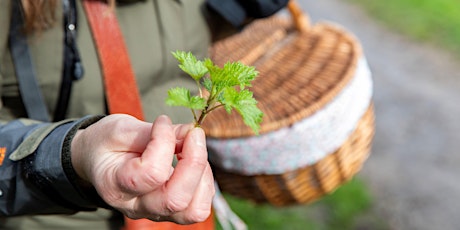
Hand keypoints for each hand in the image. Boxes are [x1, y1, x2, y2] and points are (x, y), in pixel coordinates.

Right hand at [70, 114, 214, 223]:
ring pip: (192, 210)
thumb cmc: (106, 143)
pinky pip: (199, 206)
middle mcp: (136, 207)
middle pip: (175, 199)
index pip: (151, 173)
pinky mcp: (172, 211)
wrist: (98, 160)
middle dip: (194, 162)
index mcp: (115, 186)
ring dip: (202, 174)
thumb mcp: (119, 129)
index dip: (165, 142)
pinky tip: (193, 160)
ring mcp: (155, 212)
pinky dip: (205, 181)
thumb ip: (152, 132)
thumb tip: (189, 133)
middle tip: (193, 133)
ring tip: (193, 148)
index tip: (162, 120)